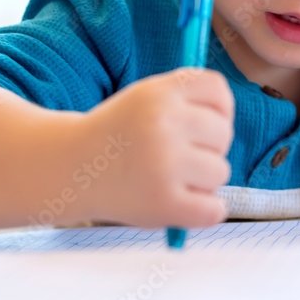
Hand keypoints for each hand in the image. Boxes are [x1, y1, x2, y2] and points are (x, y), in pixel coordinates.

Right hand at [79, 68, 234, 228]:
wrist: (71, 169)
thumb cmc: (120, 134)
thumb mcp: (146, 97)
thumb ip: (188, 95)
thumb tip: (229, 112)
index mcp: (158, 93)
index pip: (218, 90)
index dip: (217, 108)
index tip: (200, 123)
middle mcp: (162, 124)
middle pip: (223, 133)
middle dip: (208, 146)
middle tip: (177, 155)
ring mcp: (163, 165)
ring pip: (220, 171)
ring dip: (202, 180)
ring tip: (170, 178)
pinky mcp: (163, 203)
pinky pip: (215, 209)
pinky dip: (204, 210)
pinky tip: (182, 202)